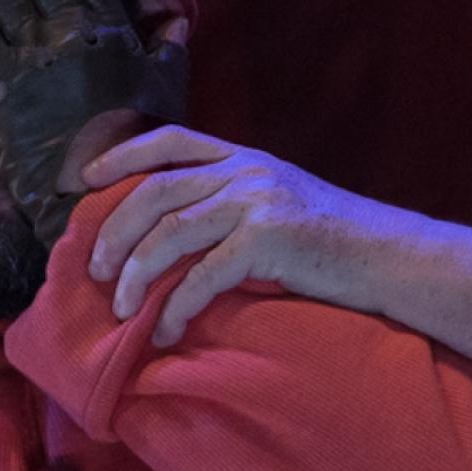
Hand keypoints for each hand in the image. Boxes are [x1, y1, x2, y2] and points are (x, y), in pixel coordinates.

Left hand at [81, 126, 406, 345]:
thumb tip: (171, 229)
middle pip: (156, 191)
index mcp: (243, 157)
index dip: (122, 155)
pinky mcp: (268, 240)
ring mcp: (257, 201)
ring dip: (137, 274)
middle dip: (115, 231)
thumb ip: (232, 200)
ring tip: (121, 307)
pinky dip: (175, 306)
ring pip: (171, 232)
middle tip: (95, 270)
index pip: (169, 140)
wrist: (386, 256)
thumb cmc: (332, 240)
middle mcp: (245, 171)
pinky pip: (203, 275)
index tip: (84, 180)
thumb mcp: (278, 200)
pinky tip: (164, 330)